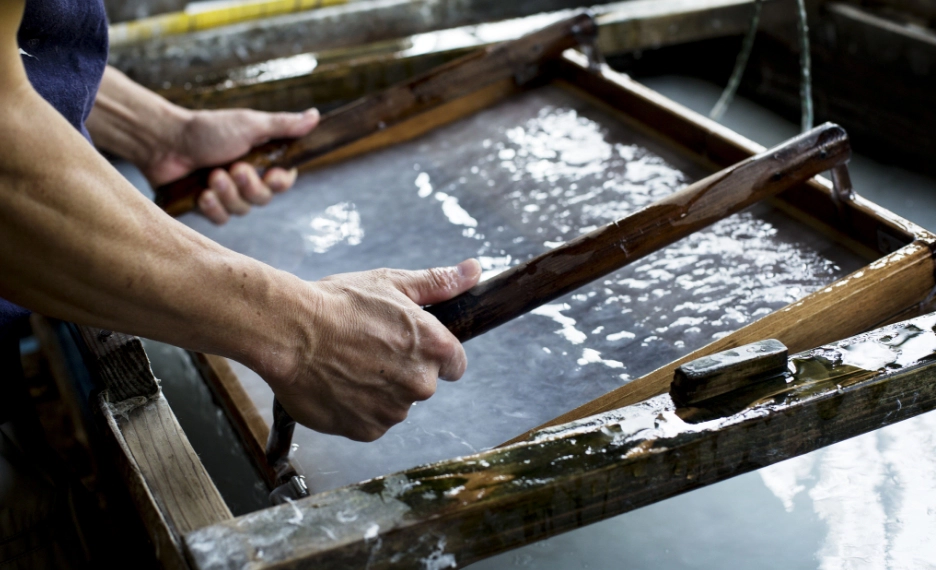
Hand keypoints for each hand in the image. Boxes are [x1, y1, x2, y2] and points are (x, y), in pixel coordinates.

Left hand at [143, 108, 319, 223]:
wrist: (164, 142)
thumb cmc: (206, 129)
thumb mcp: (249, 125)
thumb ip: (283, 125)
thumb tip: (316, 115)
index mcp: (260, 160)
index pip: (284, 181)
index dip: (281, 182)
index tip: (272, 175)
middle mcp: (246, 179)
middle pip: (264, 199)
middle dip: (249, 186)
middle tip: (234, 169)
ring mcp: (227, 194)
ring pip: (242, 210)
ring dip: (227, 194)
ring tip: (211, 176)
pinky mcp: (208, 207)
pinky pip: (221, 219)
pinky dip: (212, 208)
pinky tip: (201, 194)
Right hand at [263, 259, 481, 441]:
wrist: (290, 331)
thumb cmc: (339, 303)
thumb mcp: (392, 283)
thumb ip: (438, 283)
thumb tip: (473, 270)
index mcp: (435, 347)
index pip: (455, 364)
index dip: (432, 354)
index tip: (408, 346)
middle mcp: (422, 384)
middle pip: (422, 384)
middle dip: (401, 370)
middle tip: (367, 348)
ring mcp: (394, 411)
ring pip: (394, 403)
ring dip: (377, 390)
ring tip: (347, 364)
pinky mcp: (367, 430)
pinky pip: (370, 421)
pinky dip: (356, 408)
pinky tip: (337, 384)